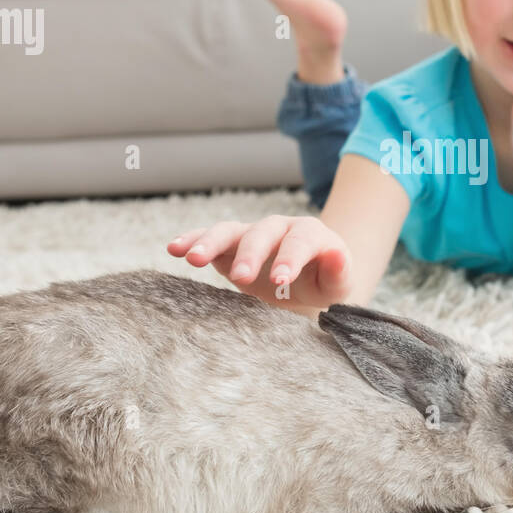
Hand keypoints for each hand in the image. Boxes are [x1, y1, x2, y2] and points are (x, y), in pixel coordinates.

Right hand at [167, 215, 351, 309]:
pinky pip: (208, 238)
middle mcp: (278, 228)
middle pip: (261, 233)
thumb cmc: (324, 283)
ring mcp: (251, 234)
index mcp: (309, 234)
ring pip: (230, 231)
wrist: (306, 282)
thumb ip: (339, 270)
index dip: (290, 258)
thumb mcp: (338, 284)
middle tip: (240, 278)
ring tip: (192, 259)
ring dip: (211, 242)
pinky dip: (192, 240)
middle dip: (250, 253)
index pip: (300, 241)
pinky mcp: (229, 245)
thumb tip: (337, 254)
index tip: (281, 280)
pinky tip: (174, 248)